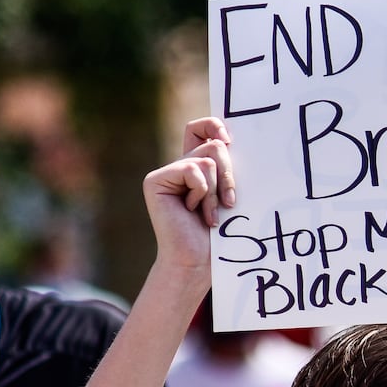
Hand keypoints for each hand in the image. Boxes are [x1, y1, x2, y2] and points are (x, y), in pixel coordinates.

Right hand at [143, 118, 235, 276]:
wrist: (199, 260)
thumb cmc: (220, 235)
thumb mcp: (230, 194)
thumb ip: (228, 167)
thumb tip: (230, 139)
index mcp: (197, 166)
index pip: (202, 128)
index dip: (215, 125)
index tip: (230, 141)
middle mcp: (180, 165)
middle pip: (212, 143)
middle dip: (229, 172)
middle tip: (230, 201)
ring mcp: (166, 172)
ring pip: (207, 159)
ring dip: (217, 190)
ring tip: (210, 214)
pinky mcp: (155, 180)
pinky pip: (193, 171)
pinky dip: (203, 193)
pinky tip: (194, 212)